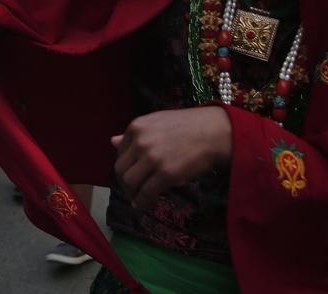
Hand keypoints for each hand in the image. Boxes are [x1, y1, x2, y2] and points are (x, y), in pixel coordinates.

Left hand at [111, 107, 232, 208]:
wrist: (215, 132)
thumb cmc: (190, 125)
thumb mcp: (157, 123)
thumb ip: (136, 135)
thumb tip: (112, 142)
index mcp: (136, 127)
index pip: (120, 152)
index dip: (125, 166)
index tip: (131, 174)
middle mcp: (140, 142)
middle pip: (120, 169)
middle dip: (124, 183)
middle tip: (132, 190)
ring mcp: (152, 158)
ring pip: (130, 182)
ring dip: (132, 194)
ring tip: (138, 199)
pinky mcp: (166, 174)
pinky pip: (146, 192)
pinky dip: (143, 202)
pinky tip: (144, 205)